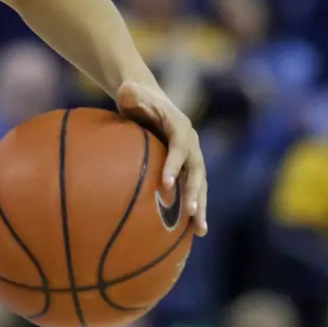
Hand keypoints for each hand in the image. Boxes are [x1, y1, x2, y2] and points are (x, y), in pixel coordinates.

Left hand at [115, 80, 208, 235]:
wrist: (149, 102)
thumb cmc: (136, 99)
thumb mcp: (132, 93)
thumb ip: (131, 94)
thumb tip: (126, 92)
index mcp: (180, 127)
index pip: (179, 148)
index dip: (174, 165)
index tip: (165, 185)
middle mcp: (191, 145)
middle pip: (196, 171)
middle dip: (194, 192)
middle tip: (190, 213)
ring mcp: (192, 159)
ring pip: (199, 186)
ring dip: (201, 207)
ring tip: (199, 231)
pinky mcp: (186, 170)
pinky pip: (192, 191)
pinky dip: (194, 210)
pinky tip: (192, 234)